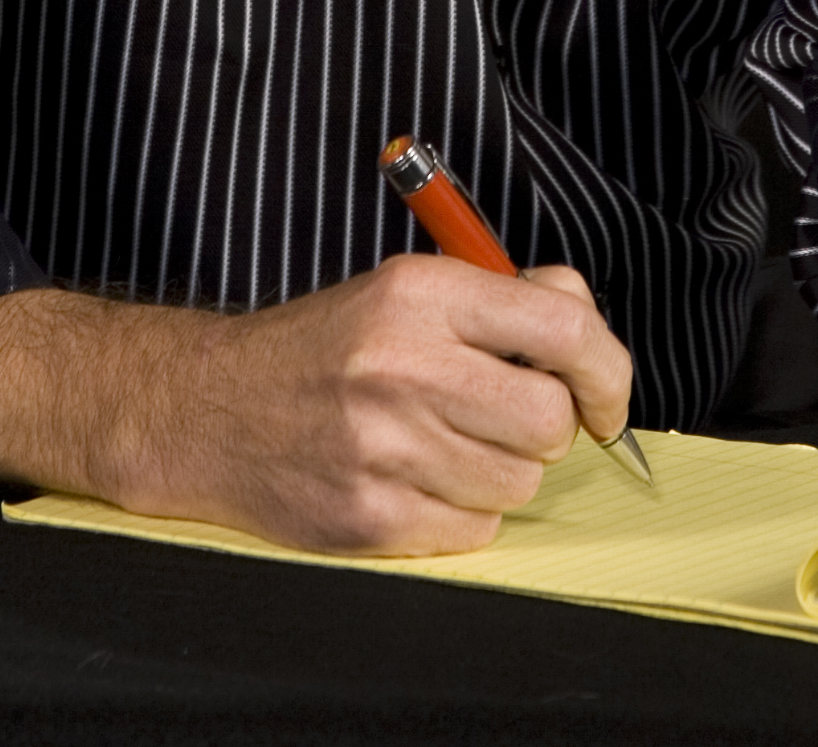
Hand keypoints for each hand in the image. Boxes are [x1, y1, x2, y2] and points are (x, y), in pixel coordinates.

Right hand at [93, 256, 631, 555]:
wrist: (210, 409)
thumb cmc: (323, 349)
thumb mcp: (405, 289)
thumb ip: (504, 297)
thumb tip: (587, 323)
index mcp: (422, 293)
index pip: (565, 328)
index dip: (607, 371)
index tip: (605, 398)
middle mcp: (404, 364)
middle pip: (549, 419)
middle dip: (542, 425)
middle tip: (498, 414)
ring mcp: (384, 446)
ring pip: (519, 480)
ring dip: (500, 470)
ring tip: (442, 443)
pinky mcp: (370, 516)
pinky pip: (475, 528)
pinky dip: (461, 511)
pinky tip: (415, 479)